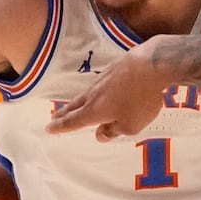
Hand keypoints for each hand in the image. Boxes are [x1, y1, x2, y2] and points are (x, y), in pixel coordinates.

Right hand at [46, 43, 167, 139]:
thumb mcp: (131, 125)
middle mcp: (93, 94)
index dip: (60, 127)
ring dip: (78, 102)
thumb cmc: (140, 99)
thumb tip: (100, 135)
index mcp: (94, 111)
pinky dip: (96, 92)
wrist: (151, 64)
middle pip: (75, 106)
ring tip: (74, 107)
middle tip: (54, 118)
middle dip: (64, 114)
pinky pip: (100, 84)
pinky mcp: (113, 69)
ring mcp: (102, 79)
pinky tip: (99, 91)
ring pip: (86, 94)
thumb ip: (113, 131)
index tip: (49, 129)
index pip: (72, 122)